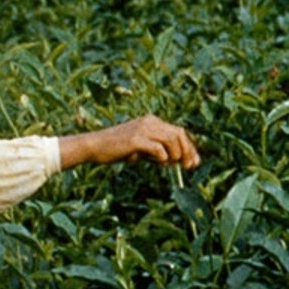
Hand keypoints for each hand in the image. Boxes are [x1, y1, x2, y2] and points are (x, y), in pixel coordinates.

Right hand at [65, 115, 201, 170]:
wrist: (94, 146)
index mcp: (152, 121)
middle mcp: (150, 122)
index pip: (178, 132)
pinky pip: (157, 148)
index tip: (194, 162)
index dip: (190, 147)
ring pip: (171, 139)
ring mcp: (142, 129)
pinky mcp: (135, 139)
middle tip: (188, 167)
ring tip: (170, 165)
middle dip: (188, 151)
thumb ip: (158, 151)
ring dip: (176, 155)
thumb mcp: (141, 148)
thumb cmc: (117, 149)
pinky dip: (162, 157)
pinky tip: (159, 163)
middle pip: (179, 134)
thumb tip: (178, 161)